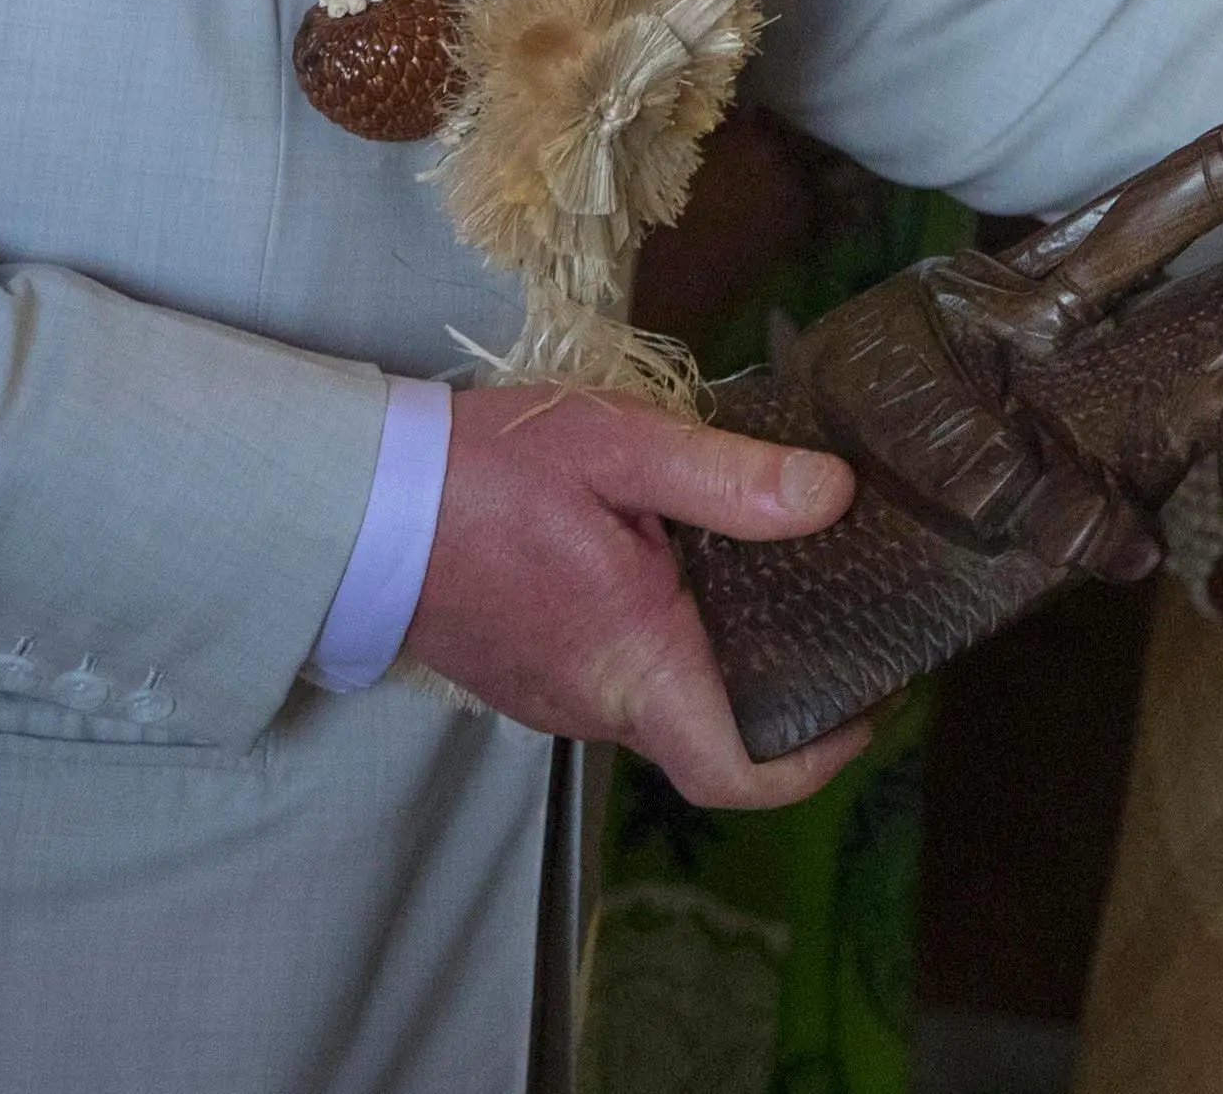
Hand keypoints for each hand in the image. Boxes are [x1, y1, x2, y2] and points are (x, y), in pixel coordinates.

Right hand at [402, 383, 865, 810]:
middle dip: (777, 688)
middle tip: (829, 612)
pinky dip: (658, 642)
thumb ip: (730, 478)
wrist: (357, 502)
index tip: (865, 707)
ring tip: (760, 573)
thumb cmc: (485, 474)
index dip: (816, 760)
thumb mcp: (620, 448)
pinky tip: (668, 567)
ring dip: (712, 657)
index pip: (737, 773)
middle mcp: (596, 706)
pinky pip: (613, 678)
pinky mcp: (524, 677)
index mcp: (634, 667)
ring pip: (661, 701)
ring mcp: (554, 699)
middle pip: (710, 732)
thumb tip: (833, 496)